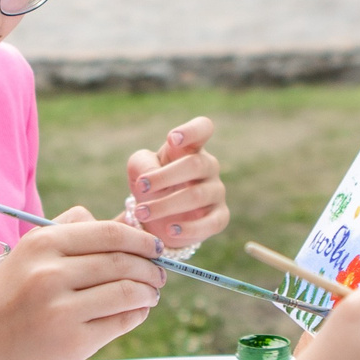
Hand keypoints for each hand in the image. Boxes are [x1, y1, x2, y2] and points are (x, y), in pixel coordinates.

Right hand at [0, 208, 164, 359]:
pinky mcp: (71, 343)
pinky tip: (136, 312)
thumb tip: (125, 224)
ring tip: (151, 294)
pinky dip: (136, 314)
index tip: (155, 247)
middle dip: (151, 267)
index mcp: (41, 243)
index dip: (142, 239)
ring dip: (149, 292)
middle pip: (123, 261)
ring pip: (127, 291)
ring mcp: (61, 310)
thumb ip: (71, 232)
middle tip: (159, 274)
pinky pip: (120, 321)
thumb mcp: (27, 254)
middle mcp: (50, 273)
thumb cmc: (8, 300)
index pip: (109, 232)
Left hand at [124, 116, 228, 249]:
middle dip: (165, 176)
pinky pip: (211, 222)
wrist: (159, 219)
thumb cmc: (152, 184)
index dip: (192, 131)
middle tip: (141, 187)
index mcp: (191, 148)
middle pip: (195, 164)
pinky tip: (170, 230)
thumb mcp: (139, 169)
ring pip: (197, 195)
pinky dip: (190, 228)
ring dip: (166, 205)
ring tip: (142, 213)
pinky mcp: (220, 217)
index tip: (172, 139)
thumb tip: (150, 176)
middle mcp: (208, 166)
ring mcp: (216, 192)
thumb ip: (141, 164)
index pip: (203, 128)